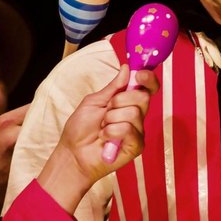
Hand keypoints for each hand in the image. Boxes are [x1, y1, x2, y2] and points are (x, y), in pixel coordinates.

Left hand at [37, 66, 156, 212]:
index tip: (138, 74)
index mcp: (128, 102)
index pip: (148, 88)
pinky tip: (104, 138)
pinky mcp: (136, 146)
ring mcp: (138, 132)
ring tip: (102, 128)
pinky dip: (112, 132)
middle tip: (106, 111)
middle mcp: (136, 116)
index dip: (148, 78)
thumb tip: (127, 69)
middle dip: (120, 100)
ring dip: (111, 119)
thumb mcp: (94, 101)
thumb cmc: (81, 128)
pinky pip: (129, 129)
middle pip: (143, 97)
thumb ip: (113, 87)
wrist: (73, 152)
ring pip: (134, 113)